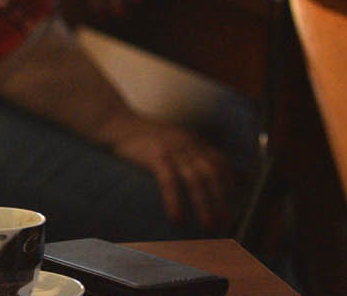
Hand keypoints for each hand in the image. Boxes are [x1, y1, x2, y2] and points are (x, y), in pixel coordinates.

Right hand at [100, 114, 233, 231]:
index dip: (230, 184)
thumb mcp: (171, 138)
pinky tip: (177, 218)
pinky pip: (169, 181)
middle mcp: (186, 143)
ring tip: (208, 225)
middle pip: (212, 173)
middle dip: (222, 199)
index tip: (233, 204)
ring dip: (205, 205)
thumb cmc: (140, 134)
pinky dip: (175, 201)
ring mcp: (171, 148)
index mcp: (192, 140)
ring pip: (196, 179)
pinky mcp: (154, 155)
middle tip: (224, 222)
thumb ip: (190, 151)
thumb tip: (206, 169)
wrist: (113, 120)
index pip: (220, 162)